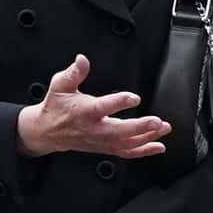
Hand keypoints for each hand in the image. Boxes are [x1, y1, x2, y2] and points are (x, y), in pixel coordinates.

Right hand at [16, 55, 170, 159]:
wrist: (48, 132)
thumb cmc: (57, 106)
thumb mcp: (60, 85)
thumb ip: (74, 72)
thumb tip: (82, 59)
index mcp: (83, 111)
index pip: (102, 107)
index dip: (119, 102)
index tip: (134, 98)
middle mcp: (94, 128)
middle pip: (119, 131)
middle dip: (140, 127)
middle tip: (157, 121)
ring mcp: (101, 141)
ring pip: (126, 143)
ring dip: (147, 137)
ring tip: (163, 128)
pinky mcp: (105, 147)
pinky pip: (126, 152)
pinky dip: (144, 151)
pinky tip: (159, 146)